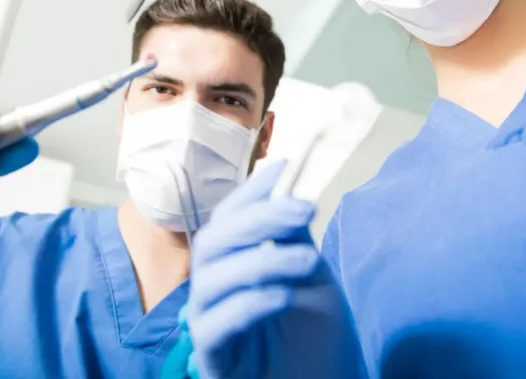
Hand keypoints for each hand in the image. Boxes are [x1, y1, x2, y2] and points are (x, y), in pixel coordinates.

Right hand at [185, 160, 366, 378]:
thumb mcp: (311, 279)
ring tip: (307, 260)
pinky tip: (281, 297)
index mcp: (234, 266)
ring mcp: (209, 325)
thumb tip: (289, 189)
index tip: (286, 167)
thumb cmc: (316, 342)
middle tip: (305, 209)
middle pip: (213, 242)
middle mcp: (215, 292)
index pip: (229, 219)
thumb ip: (293, 239)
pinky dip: (247, 305)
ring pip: (211, 280)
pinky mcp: (212, 361)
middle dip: (258, 219)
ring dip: (260, 261)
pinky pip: (213, 327)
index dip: (252, 192)